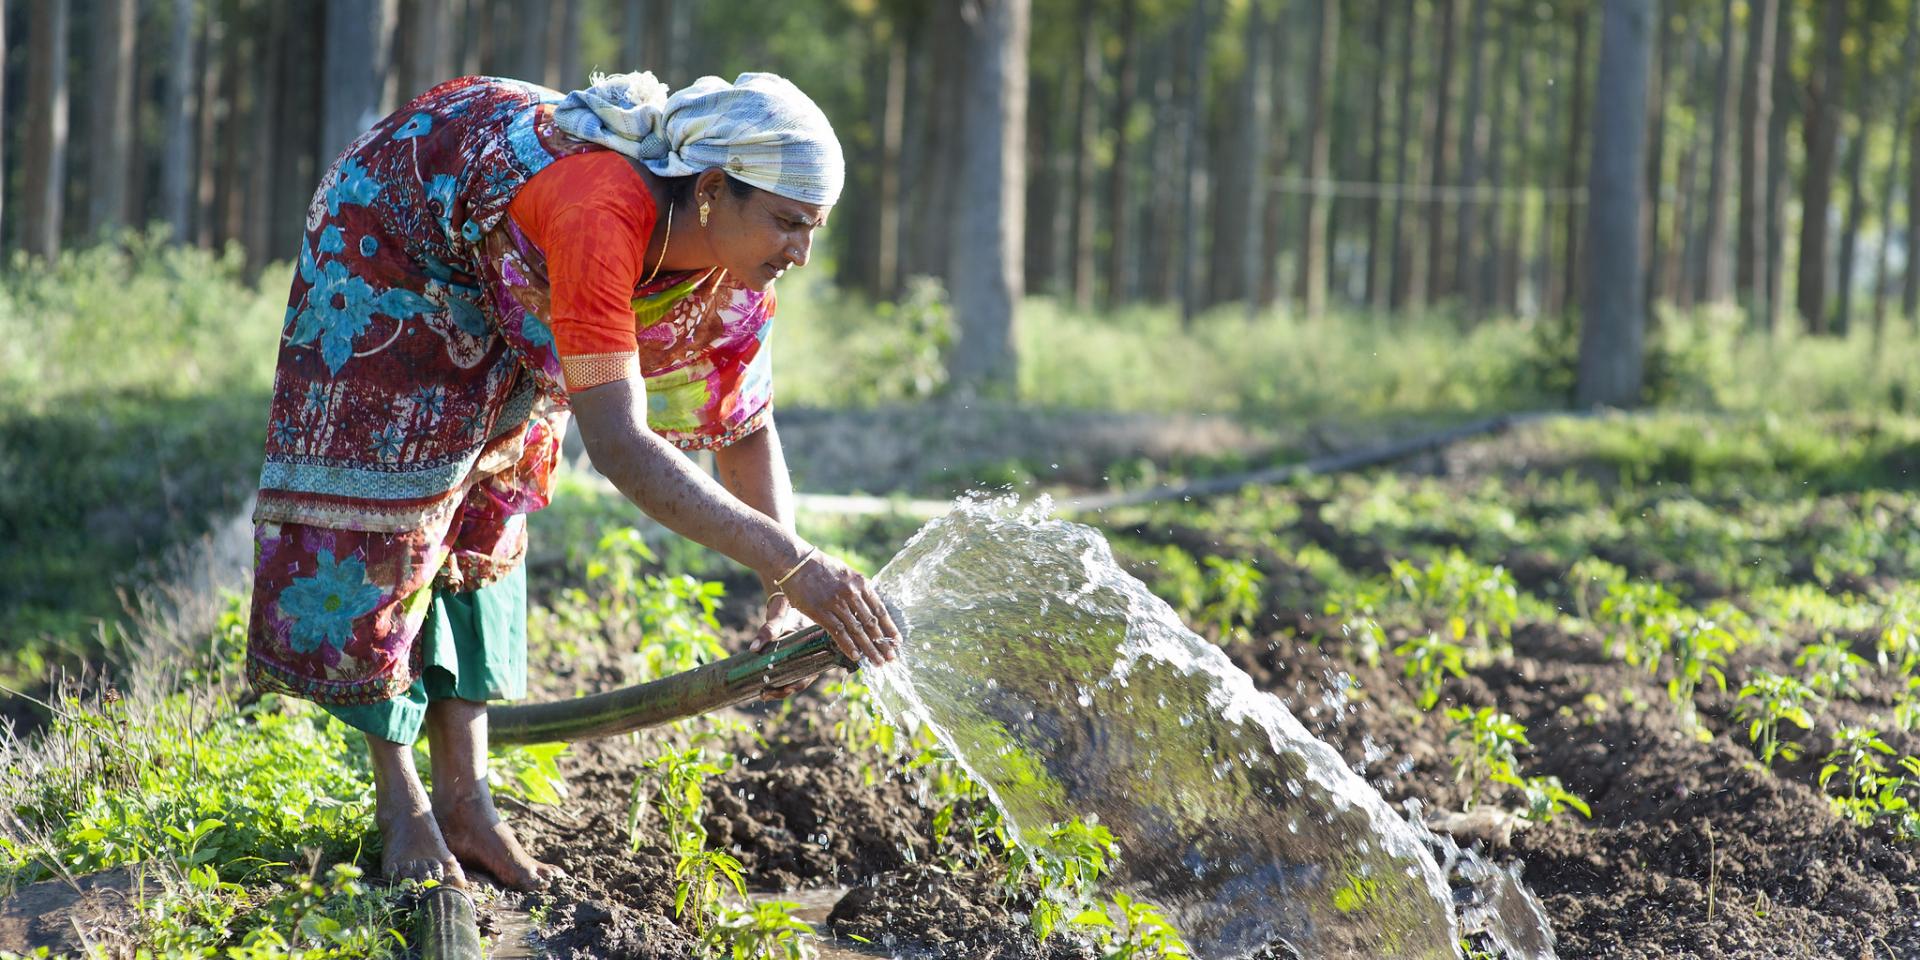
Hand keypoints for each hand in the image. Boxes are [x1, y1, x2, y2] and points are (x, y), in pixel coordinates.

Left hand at [749, 592, 817, 700]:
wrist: (788, 595)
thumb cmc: (788, 606)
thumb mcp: (779, 618)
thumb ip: (768, 631)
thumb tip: (753, 649)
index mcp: (816, 649)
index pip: (807, 676)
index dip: (795, 686)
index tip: (783, 690)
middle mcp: (811, 656)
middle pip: (799, 681)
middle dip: (782, 691)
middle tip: (764, 694)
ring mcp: (802, 656)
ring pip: (792, 678)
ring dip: (778, 687)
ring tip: (762, 693)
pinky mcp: (792, 655)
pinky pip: (787, 671)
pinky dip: (776, 678)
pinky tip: (763, 683)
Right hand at [775, 549, 900, 666]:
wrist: (796, 562)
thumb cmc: (821, 567)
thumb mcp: (846, 573)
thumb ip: (859, 588)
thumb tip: (870, 603)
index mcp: (860, 583)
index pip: (880, 609)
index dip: (890, 627)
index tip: (897, 640)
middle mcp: (851, 593)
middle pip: (871, 623)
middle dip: (883, 643)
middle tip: (891, 657)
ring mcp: (836, 603)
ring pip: (857, 630)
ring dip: (869, 648)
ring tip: (878, 662)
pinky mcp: (820, 612)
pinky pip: (838, 632)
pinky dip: (848, 646)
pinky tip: (856, 656)